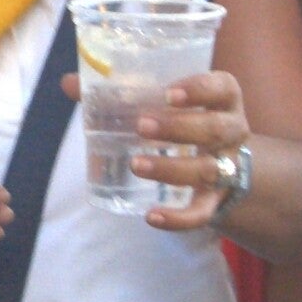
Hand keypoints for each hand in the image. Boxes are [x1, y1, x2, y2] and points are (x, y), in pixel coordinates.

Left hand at [126, 71, 249, 232]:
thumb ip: (117, 91)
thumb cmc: (181, 118)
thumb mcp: (162, 101)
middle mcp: (231, 131)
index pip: (222, 87)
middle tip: (142, 126)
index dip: (200, 89)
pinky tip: (152, 216)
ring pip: (206, 170)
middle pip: (215, 129)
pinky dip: (179, 219)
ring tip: (136, 165)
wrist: (217, 159)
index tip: (169, 93)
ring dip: (171, 169)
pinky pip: (202, 212)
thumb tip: (69, 82)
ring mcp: (227, 167)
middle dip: (178, 128)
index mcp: (222, 99)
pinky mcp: (215, 199)